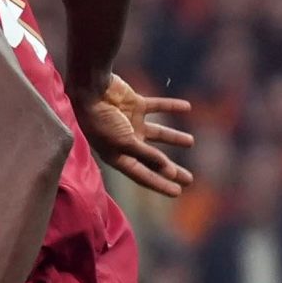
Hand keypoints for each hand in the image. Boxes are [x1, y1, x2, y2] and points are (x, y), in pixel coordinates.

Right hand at [75, 75, 193, 196]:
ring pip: (158, 133)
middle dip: (170, 169)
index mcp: (117, 155)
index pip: (142, 174)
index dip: (159, 184)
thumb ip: (146, 155)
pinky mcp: (135, 105)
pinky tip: (187, 107)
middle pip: (152, 159)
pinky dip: (171, 106)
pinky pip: (157, 106)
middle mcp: (125, 141)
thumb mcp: (124, 142)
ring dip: (174, 138)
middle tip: (188, 179)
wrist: (91, 90)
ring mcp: (131, 123)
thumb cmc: (101, 120)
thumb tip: (168, 170)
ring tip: (190, 142)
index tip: (178, 192)